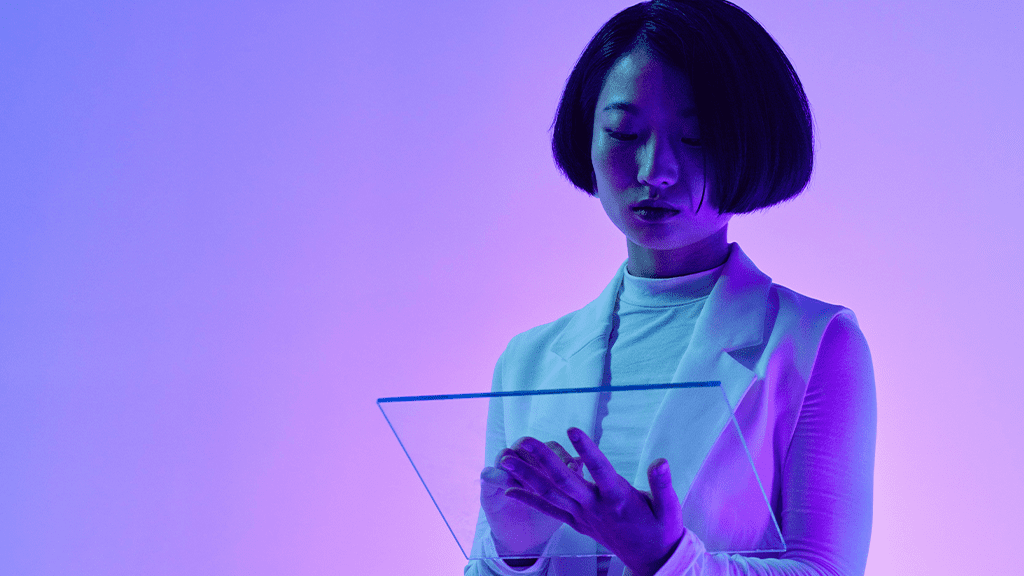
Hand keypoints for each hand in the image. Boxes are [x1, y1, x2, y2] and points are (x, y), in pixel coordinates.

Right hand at [480, 439, 580, 557]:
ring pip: (505, 454)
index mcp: (539, 462)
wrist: (526, 540)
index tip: (574, 468)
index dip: (561, 454)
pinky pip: (488, 474)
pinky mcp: (487, 487)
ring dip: (519, 467)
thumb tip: (582, 461)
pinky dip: (500, 477)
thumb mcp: (563, 499)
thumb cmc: (547, 515)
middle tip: (552, 472)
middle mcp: (519, 462)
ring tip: (531, 484)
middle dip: (539, 456)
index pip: (549, 446)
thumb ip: (572, 480)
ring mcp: (502, 473)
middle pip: (525, 444)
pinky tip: (510, 490)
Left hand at [500, 428, 683, 575]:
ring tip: (507, 460)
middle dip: (543, 460)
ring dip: (527, 476)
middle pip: (565, 481)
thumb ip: (663, 485)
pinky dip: (529, 500)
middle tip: (524, 441)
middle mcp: (595, 507)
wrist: (652, 560)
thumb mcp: (670, 508)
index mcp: (619, 499)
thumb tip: (660, 461)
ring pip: (551, 494)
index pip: (600, 471)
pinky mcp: (577, 523)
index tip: (572, 429)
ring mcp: (583, 516)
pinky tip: (509, 491)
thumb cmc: (661, 529)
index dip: (587, 450)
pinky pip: (549, 510)